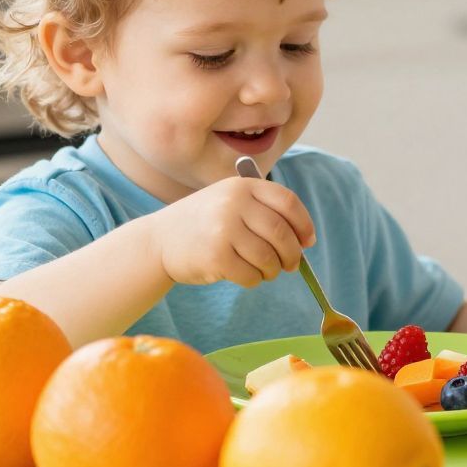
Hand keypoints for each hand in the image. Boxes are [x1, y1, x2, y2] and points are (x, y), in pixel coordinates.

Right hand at [149, 177, 314, 288]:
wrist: (158, 240)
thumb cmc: (205, 224)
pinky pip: (250, 275)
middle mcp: (233, 204)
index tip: (307, 241)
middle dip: (292, 254)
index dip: (304, 224)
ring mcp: (222, 229)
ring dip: (273, 270)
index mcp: (242, 186)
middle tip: (292, 265)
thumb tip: (305, 240)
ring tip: (266, 271)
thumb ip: (265, 213)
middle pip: (281, 232)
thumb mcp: (231, 202)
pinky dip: (254, 280)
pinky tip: (246, 275)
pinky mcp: (215, 257)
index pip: (288, 202)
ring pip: (268, 257)